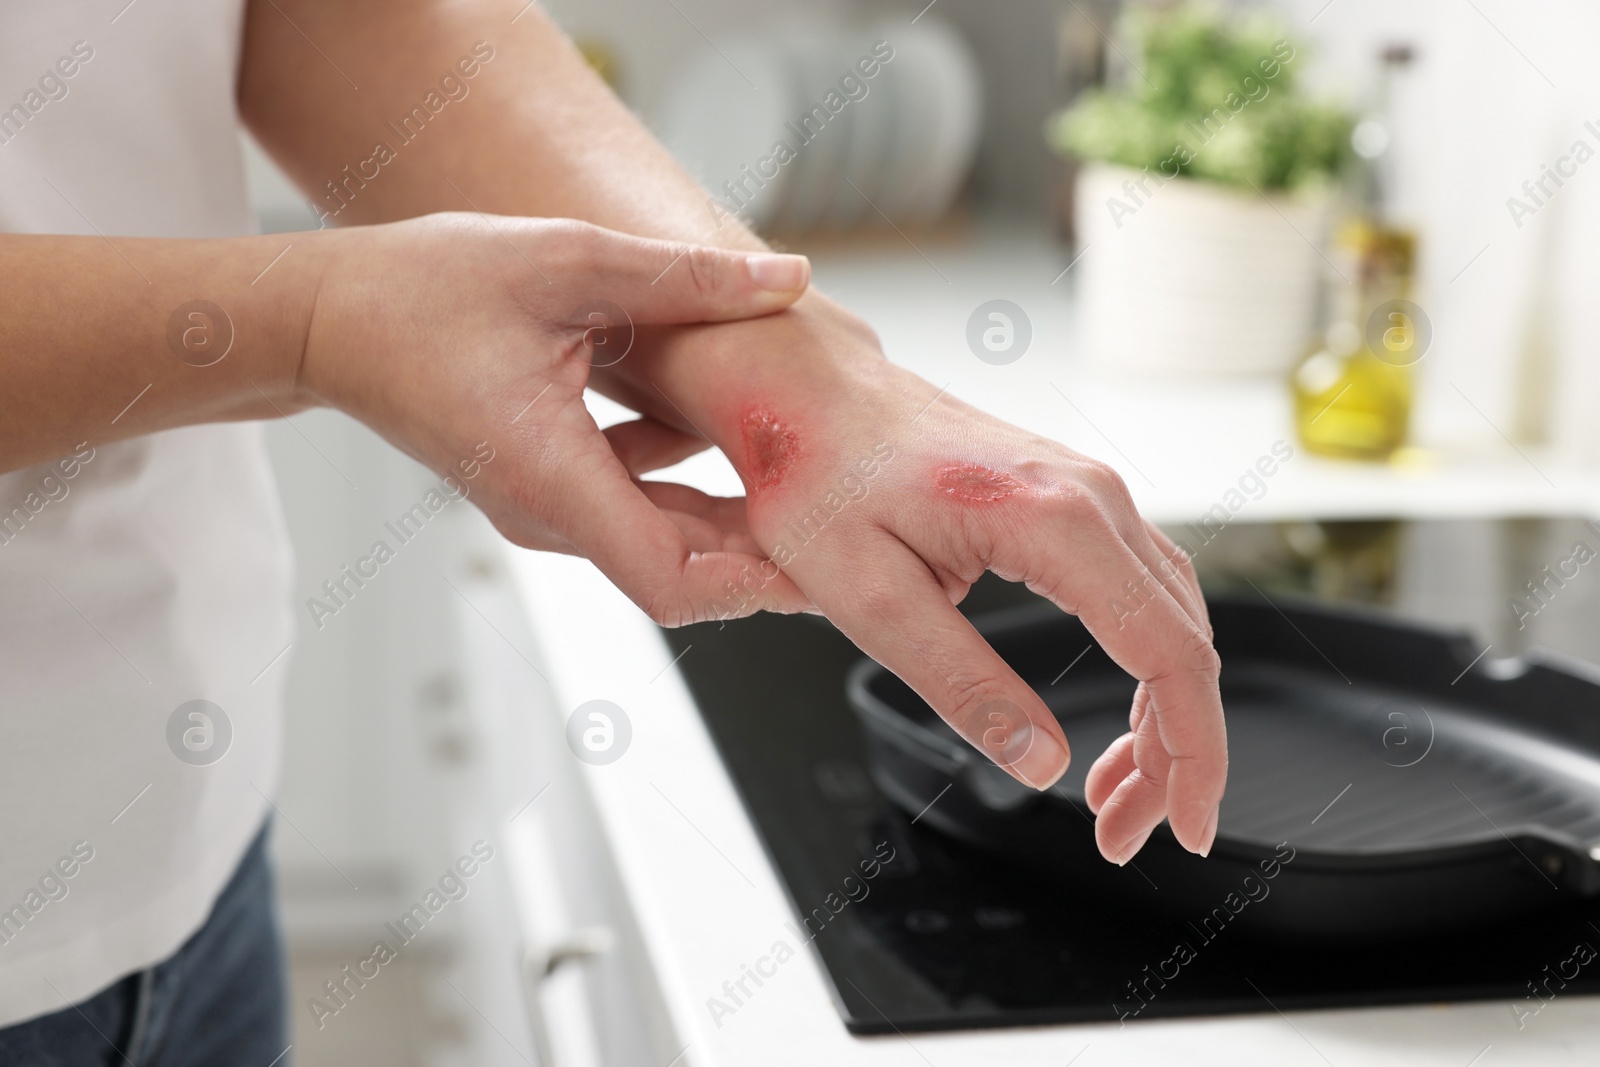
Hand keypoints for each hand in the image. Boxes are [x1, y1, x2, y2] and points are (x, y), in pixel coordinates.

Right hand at [299, 212, 819, 617]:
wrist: (330, 320)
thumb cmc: (420, 290)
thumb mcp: (563, 261)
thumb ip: (684, 277)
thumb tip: (787, 279)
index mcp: (551, 476)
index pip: (671, 578)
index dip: (755, 585)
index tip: (823, 565)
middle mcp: (549, 513)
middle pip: (684, 571)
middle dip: (768, 555)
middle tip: (849, 521)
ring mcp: (545, 508)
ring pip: (666, 541)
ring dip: (738, 520)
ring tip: (812, 479)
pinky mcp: (545, 488)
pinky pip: (638, 507)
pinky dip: (693, 488)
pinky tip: (731, 434)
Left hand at [623, 296, 1226, 864]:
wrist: (807, 394)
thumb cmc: (821, 478)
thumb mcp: (872, 600)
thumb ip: (964, 685)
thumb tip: (1040, 764)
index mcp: (1052, 520)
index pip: (1168, 655)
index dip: (1191, 753)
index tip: (1183, 825)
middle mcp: (1090, 495)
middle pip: (1186, 642)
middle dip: (1177, 751)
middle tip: (1131, 831)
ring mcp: (1086, 489)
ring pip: (1172, 617)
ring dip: (1162, 712)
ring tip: (1118, 791)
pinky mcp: (1069, 496)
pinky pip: (1140, 589)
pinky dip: (1144, 661)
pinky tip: (1112, 714)